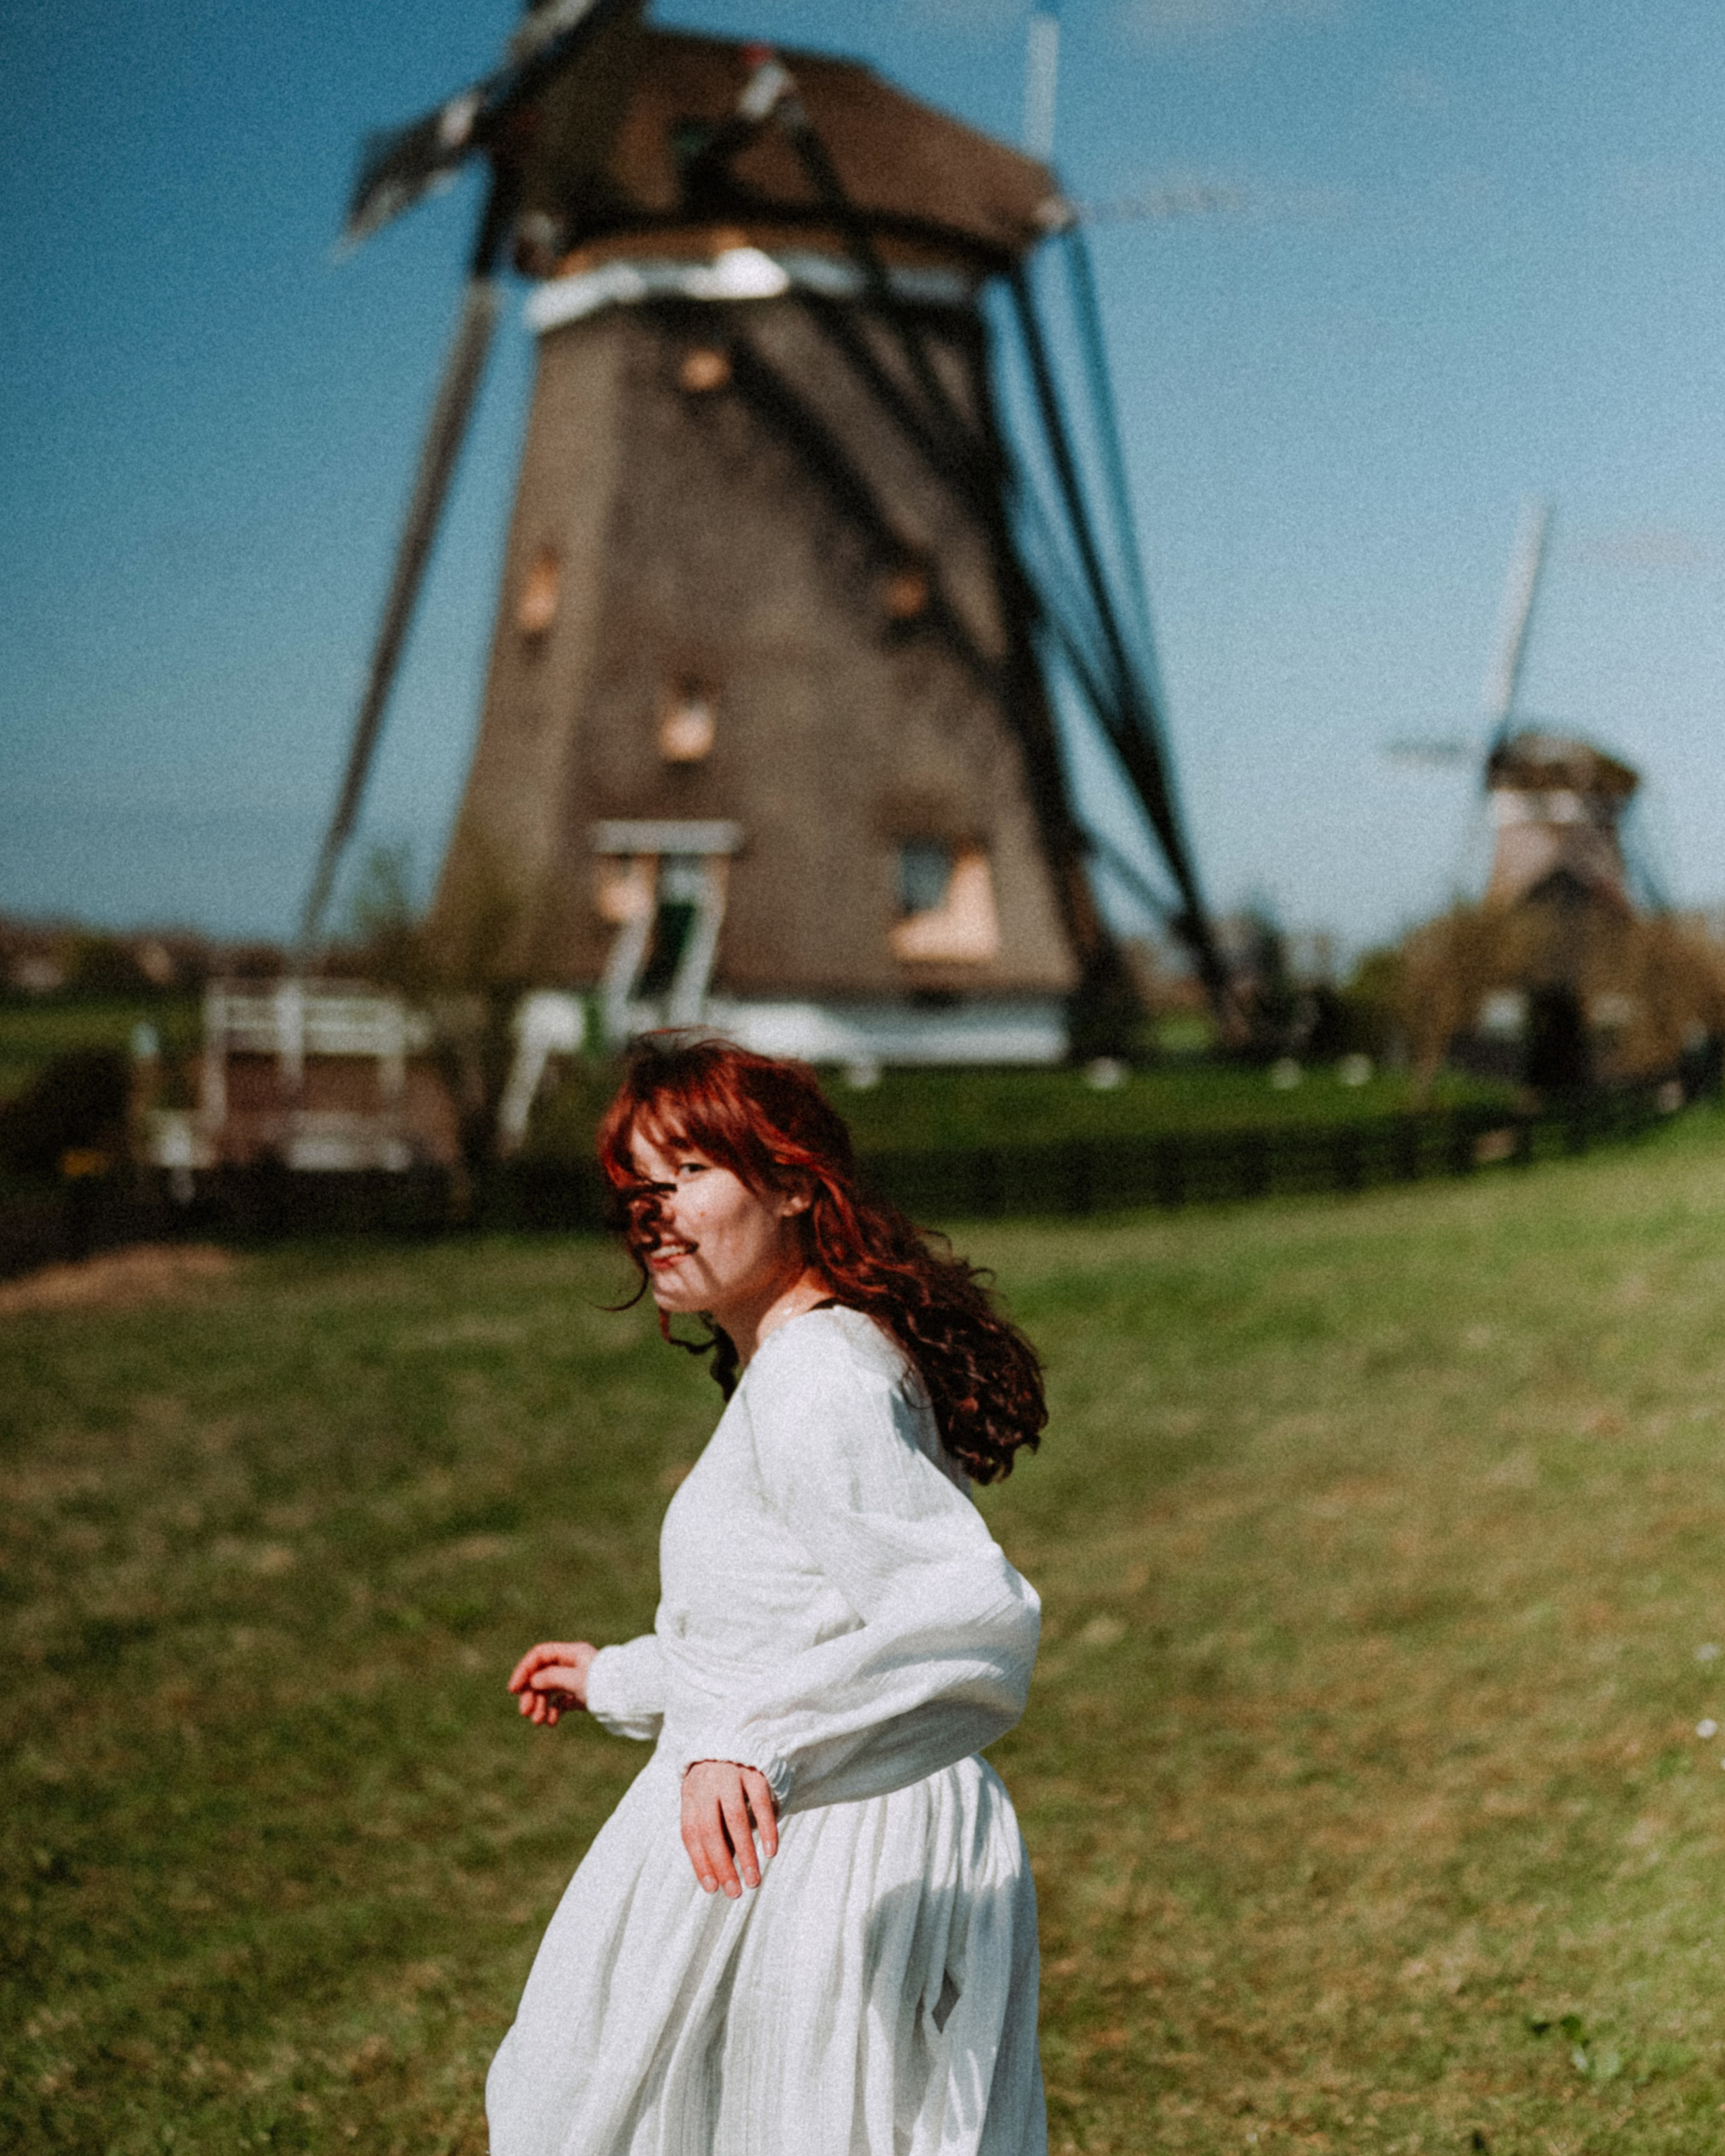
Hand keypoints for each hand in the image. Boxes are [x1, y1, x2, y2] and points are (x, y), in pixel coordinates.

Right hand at [508, 1640, 597, 1725]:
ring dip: (540, 1705)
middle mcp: (573, 1664)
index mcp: (572, 1653)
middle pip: (542, 1675)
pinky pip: (561, 1701)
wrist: (629, 1699)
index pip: (540, 1655)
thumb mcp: (576, 1680)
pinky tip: (552, 1722)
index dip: (524, 1670)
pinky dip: (553, 1711)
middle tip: (525, 1713)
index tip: (513, 1689)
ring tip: (538, 1721)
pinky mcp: (581, 1695)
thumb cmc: (604, 1685)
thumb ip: (552, 1677)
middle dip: (531, 1693)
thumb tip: (533, 1681)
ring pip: (549, 1689)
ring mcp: (576, 1680)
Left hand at [681, 1760, 778, 1896]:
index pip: (691, 1834)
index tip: (712, 1889)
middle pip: (711, 1830)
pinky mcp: (754, 1770)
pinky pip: (761, 1803)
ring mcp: (730, 1775)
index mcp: (691, 1794)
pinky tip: (771, 1852)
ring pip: (736, 1820)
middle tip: (735, 1892)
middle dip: (723, 1865)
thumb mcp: (706, 1800)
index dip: (700, 1862)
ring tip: (754, 1881)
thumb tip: (718, 1874)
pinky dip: (767, 1829)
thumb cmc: (719, 1780)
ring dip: (746, 1854)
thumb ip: (711, 1831)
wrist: (736, 1733)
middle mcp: (707, 1784)